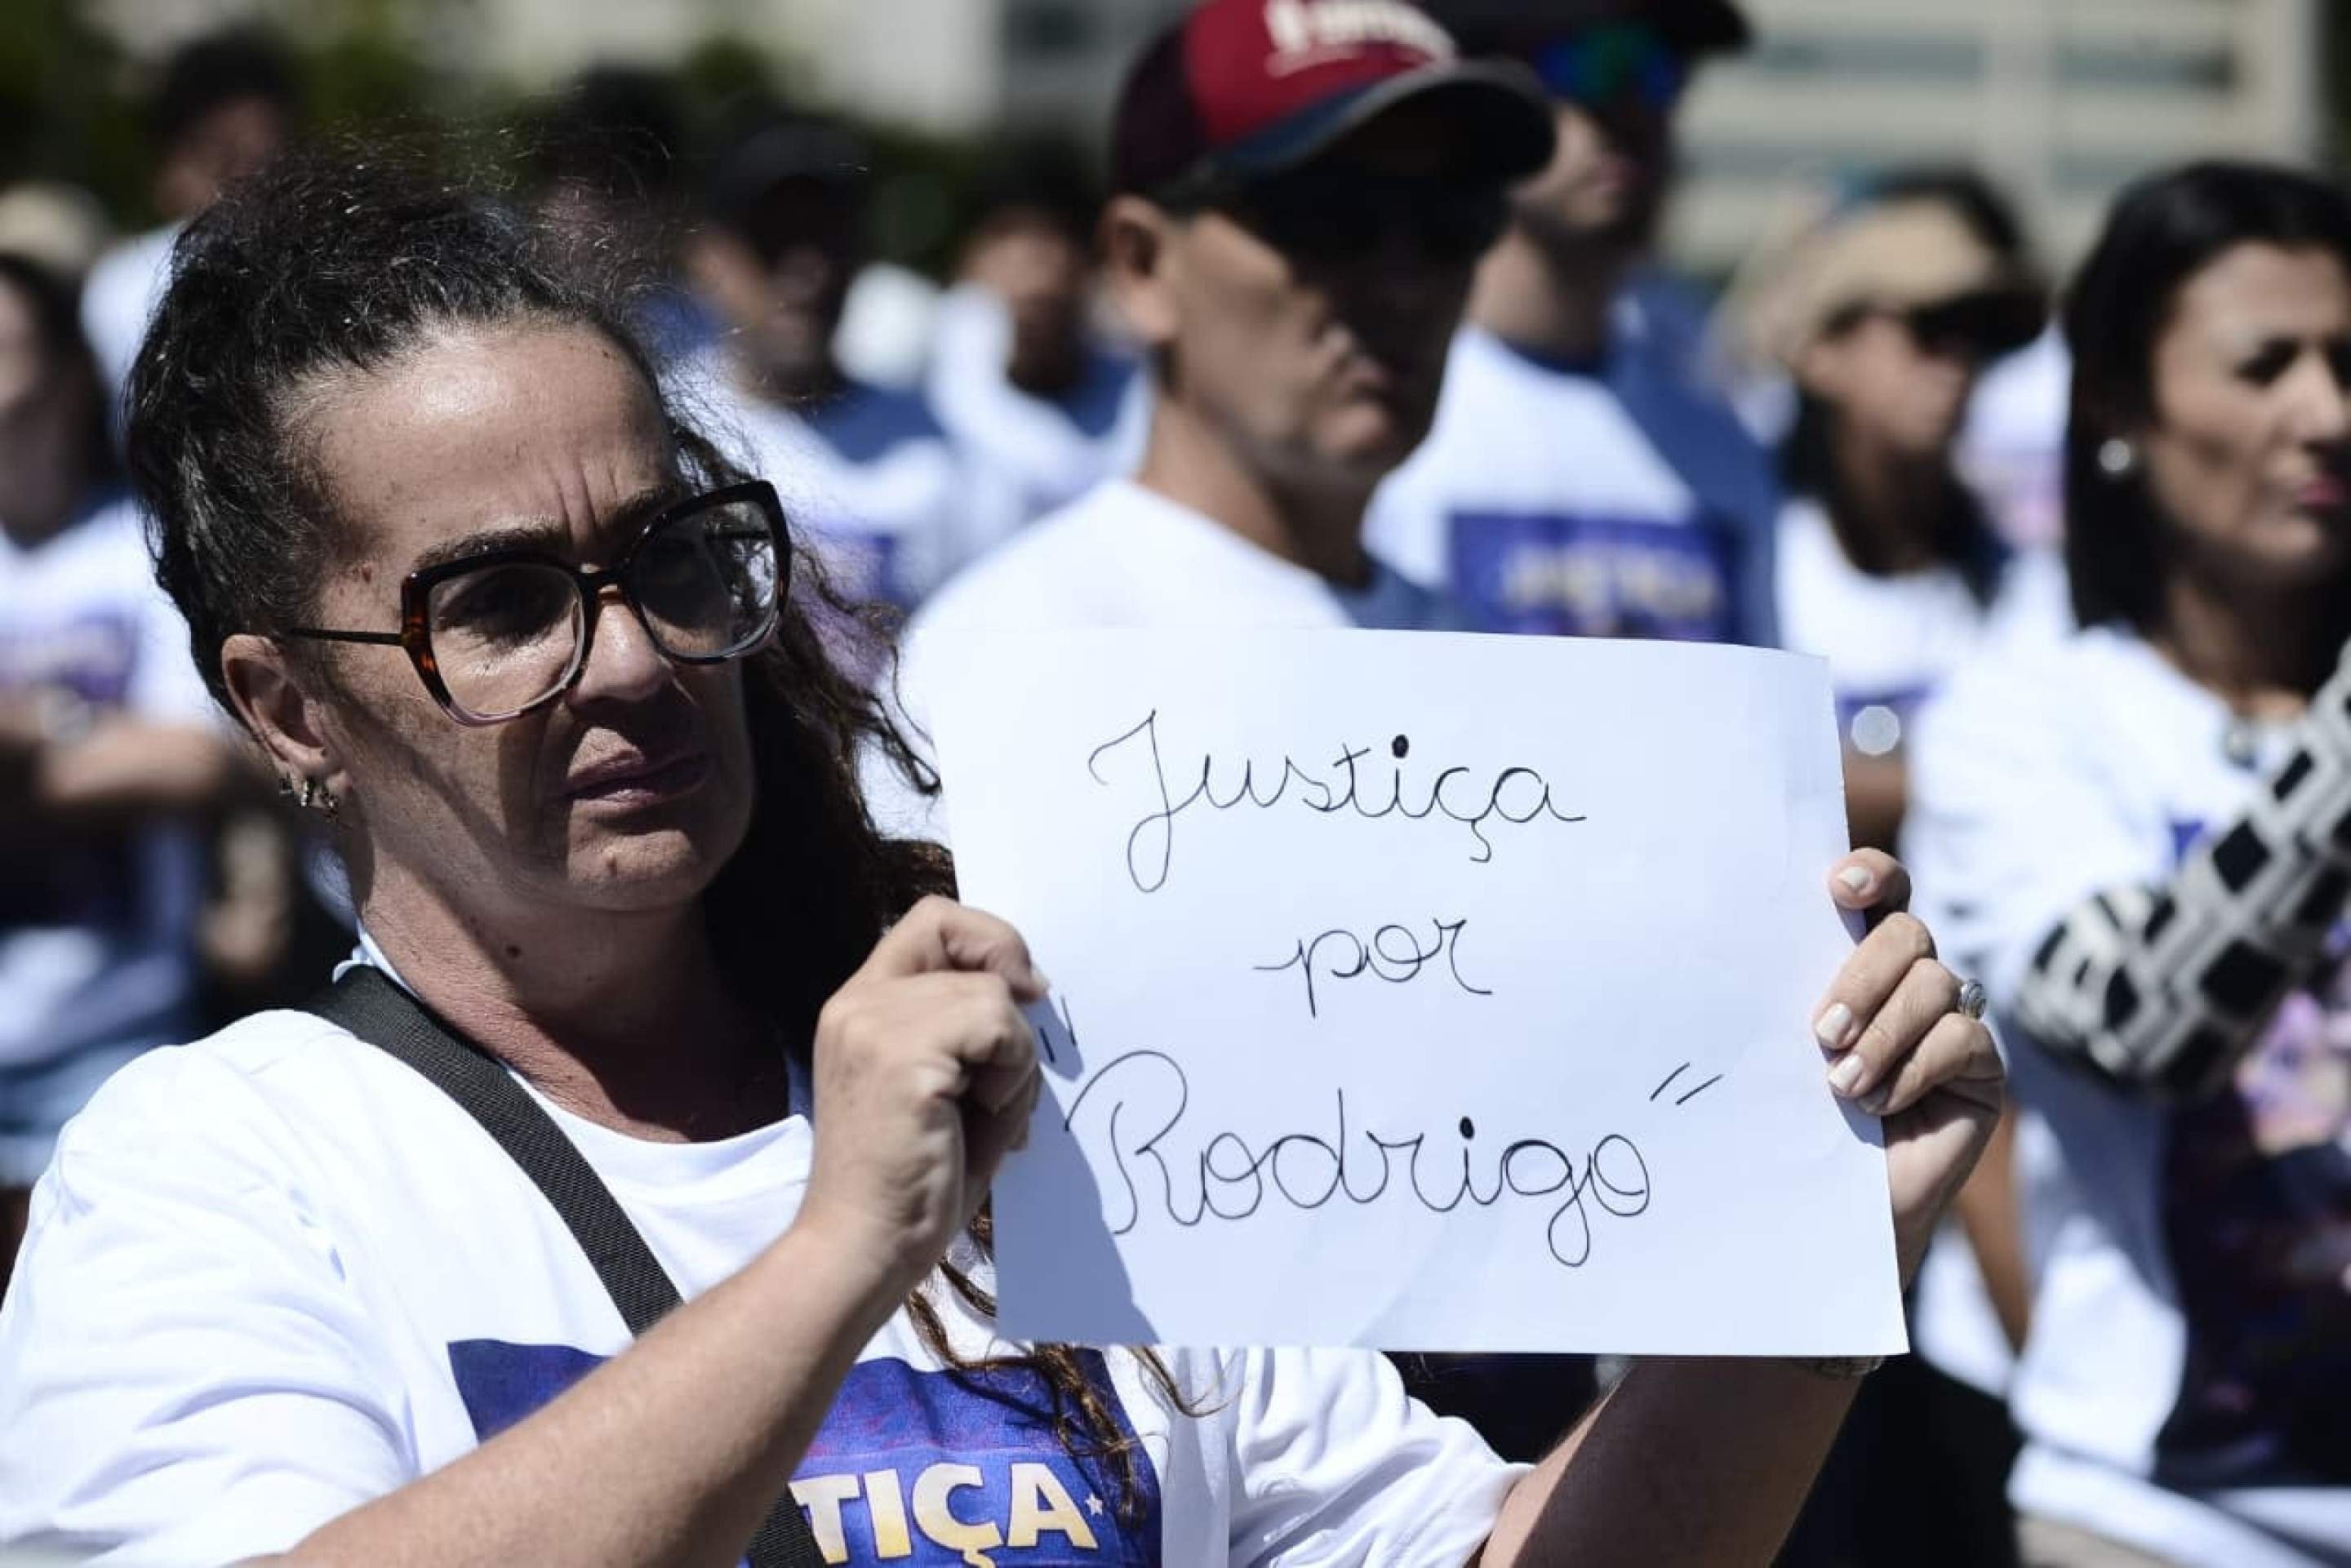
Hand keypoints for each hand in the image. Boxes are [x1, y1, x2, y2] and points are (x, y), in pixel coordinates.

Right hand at [800, 896, 1046, 1300]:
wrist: (864, 1247)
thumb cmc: (911, 1182)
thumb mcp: (945, 1083)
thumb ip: (972, 1029)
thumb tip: (1032, 989)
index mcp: (861, 1006)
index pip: (931, 920)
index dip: (987, 939)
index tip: (1022, 992)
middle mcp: (857, 1002)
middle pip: (959, 932)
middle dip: (1008, 979)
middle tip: (1012, 1050)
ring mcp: (873, 1024)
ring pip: (992, 991)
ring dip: (1013, 1055)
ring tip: (985, 1109)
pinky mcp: (901, 1055)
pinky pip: (998, 1028)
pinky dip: (1010, 1074)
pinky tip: (980, 1116)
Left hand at [1811, 850, 2004, 1280]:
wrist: (1829, 1203)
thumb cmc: (1795, 1118)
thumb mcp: (1784, 1047)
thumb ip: (1789, 994)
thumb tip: (1754, 943)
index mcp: (1858, 959)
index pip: (1882, 892)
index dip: (1871, 875)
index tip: (1839, 887)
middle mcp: (1910, 979)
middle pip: (1908, 933)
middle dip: (1863, 977)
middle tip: (1821, 1031)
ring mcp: (1951, 1020)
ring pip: (1934, 984)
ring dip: (1882, 1035)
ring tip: (1841, 1085)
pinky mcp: (1981, 1067)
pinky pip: (1961, 1038)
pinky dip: (1915, 1068)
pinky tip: (1880, 1104)